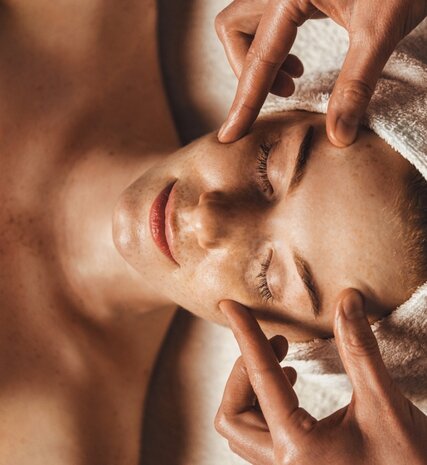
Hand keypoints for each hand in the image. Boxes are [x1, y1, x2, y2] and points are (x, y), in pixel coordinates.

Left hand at [215, 290, 426, 464]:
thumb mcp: (386, 405)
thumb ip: (360, 351)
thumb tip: (347, 300)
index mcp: (300, 449)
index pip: (260, 378)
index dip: (244, 335)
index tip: (229, 306)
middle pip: (232, 413)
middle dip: (244, 370)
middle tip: (279, 342)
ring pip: (241, 428)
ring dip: (252, 389)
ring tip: (284, 362)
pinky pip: (257, 437)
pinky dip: (262, 405)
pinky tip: (290, 385)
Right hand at [216, 0, 426, 145]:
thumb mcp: (382, 29)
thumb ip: (357, 84)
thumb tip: (339, 135)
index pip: (259, 57)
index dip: (244, 102)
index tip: (230, 134)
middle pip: (234, 29)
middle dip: (248, 70)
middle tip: (284, 93)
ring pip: (246, 23)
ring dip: (259, 59)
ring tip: (292, 81)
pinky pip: (267, 21)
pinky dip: (274, 48)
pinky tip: (298, 64)